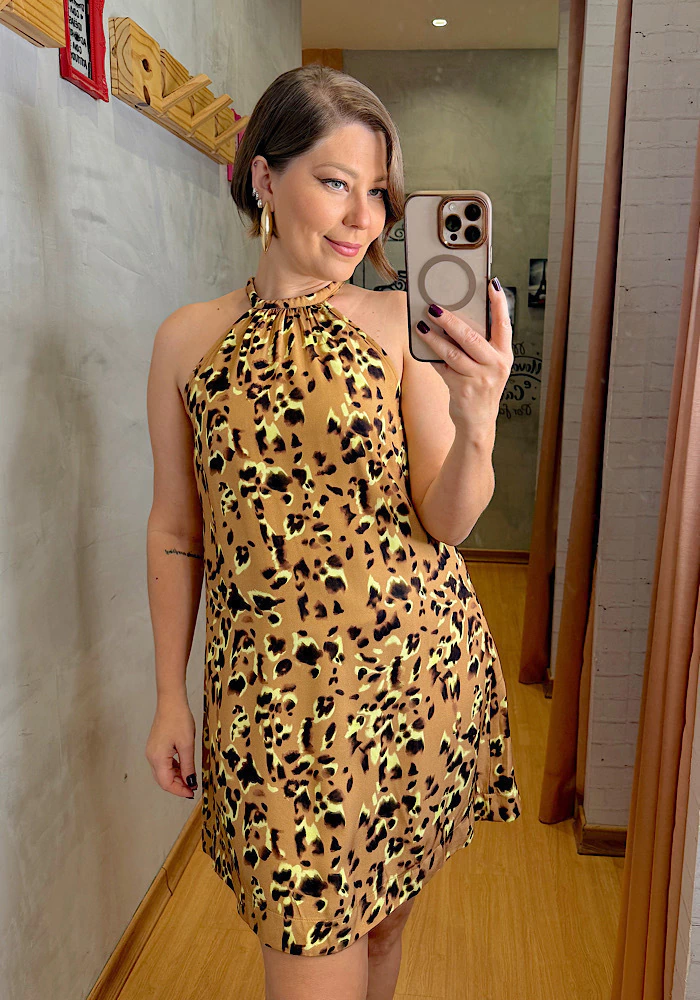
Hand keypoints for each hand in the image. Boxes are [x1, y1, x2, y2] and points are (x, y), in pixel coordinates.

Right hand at [146, 695, 197, 798]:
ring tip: (190, 778)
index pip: (166, 783)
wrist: (171, 702)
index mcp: (158, 758)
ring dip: (176, 778)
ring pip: (163, 773)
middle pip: (163, 780)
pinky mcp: (155, 747)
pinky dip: (173, 769)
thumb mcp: (187, 745)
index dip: (179, 791)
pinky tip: (184, 767)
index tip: (192, 793)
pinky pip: (163, 764)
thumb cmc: (179, 719)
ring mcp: (152, 752)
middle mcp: (151, 757)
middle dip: (178, 786)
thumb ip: (188, 766)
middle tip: (193, 787)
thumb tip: (190, 783)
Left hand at [416, 278, 512, 433]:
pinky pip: (442, 367)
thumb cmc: (481, 386)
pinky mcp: (463, 390)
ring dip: (434, 338)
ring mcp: (479, 379)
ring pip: (452, 353)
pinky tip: (422, 344)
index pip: (504, 324)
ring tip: (421, 325)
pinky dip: (431, 356)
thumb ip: (479, 345)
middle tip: (433, 306)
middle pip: (471, 337)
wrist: (478, 422)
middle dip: (450, 320)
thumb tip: (454, 319)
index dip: (498, 303)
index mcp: (504, 354)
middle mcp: (495, 365)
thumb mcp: (489, 365)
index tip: (490, 283)